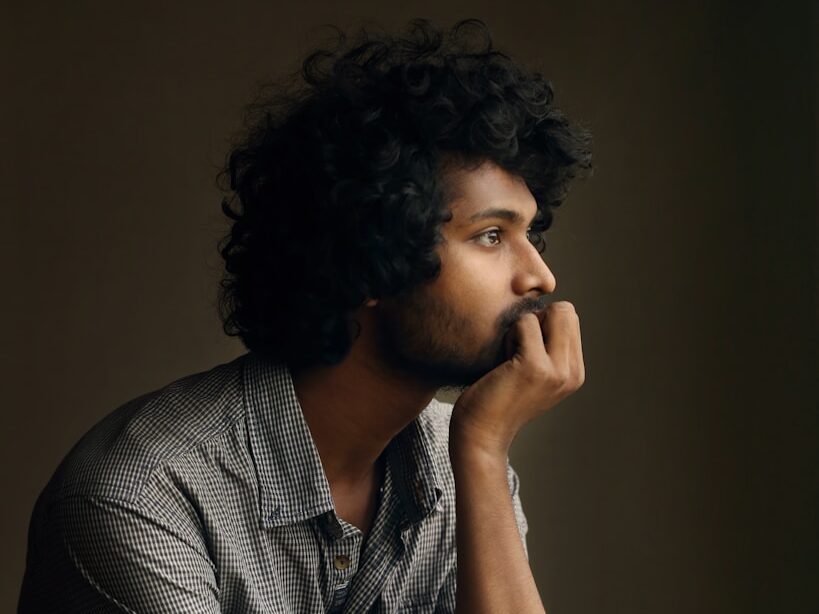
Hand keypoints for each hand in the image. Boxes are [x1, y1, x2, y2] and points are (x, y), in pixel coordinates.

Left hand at [450, 301, 584, 456]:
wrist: (480, 435)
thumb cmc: (496, 397)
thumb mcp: (532, 373)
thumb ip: (547, 347)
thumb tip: (545, 308)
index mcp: (575, 372)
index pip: (570, 318)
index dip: (543, 323)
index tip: (524, 350)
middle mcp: (572, 372)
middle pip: (565, 310)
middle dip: (536, 320)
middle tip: (516, 350)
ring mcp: (557, 370)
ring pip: (546, 313)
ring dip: (520, 329)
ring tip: (508, 360)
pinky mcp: (535, 366)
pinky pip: (524, 322)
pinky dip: (508, 335)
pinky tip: (500, 363)